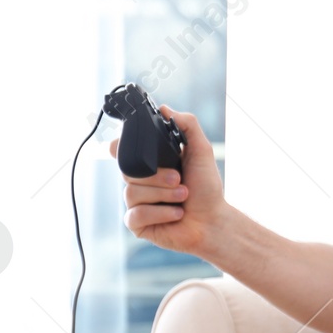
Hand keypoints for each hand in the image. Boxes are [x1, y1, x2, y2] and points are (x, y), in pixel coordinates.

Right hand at [109, 106, 226, 255]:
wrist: (213, 220)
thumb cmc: (207, 188)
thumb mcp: (201, 151)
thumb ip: (188, 126)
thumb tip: (166, 108)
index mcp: (151, 164)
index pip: (122, 151)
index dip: (119, 148)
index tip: (123, 147)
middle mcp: (140, 182)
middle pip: (128, 171)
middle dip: (157, 176)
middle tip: (179, 179)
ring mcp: (136, 203)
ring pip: (131, 193)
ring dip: (163, 195)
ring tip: (183, 196)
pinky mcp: (137, 224)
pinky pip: (135, 214)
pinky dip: (160, 213)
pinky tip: (176, 214)